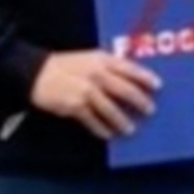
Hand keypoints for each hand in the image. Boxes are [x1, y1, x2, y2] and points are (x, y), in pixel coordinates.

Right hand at [31, 51, 160, 139]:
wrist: (35, 72)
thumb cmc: (65, 65)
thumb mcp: (88, 59)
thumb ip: (107, 66)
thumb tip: (129, 81)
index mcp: (101, 59)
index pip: (129, 68)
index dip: (145, 77)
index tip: (158, 86)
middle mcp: (96, 74)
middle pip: (125, 90)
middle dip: (140, 101)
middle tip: (150, 111)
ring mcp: (86, 91)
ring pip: (111, 109)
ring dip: (122, 121)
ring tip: (130, 129)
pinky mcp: (75, 106)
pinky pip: (93, 121)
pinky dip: (102, 129)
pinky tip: (109, 135)